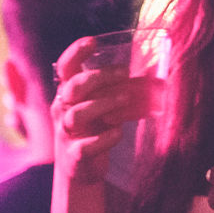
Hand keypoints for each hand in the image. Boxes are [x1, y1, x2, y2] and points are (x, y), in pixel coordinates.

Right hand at [50, 36, 156, 189]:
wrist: (79, 170)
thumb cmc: (93, 130)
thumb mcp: (99, 107)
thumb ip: (114, 91)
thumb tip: (150, 73)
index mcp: (68, 94)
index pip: (65, 68)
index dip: (75, 53)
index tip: (93, 42)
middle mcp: (62, 110)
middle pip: (72, 87)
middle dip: (98, 77)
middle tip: (124, 73)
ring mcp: (66, 133)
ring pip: (77, 114)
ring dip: (103, 104)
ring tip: (126, 99)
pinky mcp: (74, 155)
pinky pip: (85, 146)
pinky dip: (104, 138)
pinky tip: (118, 133)